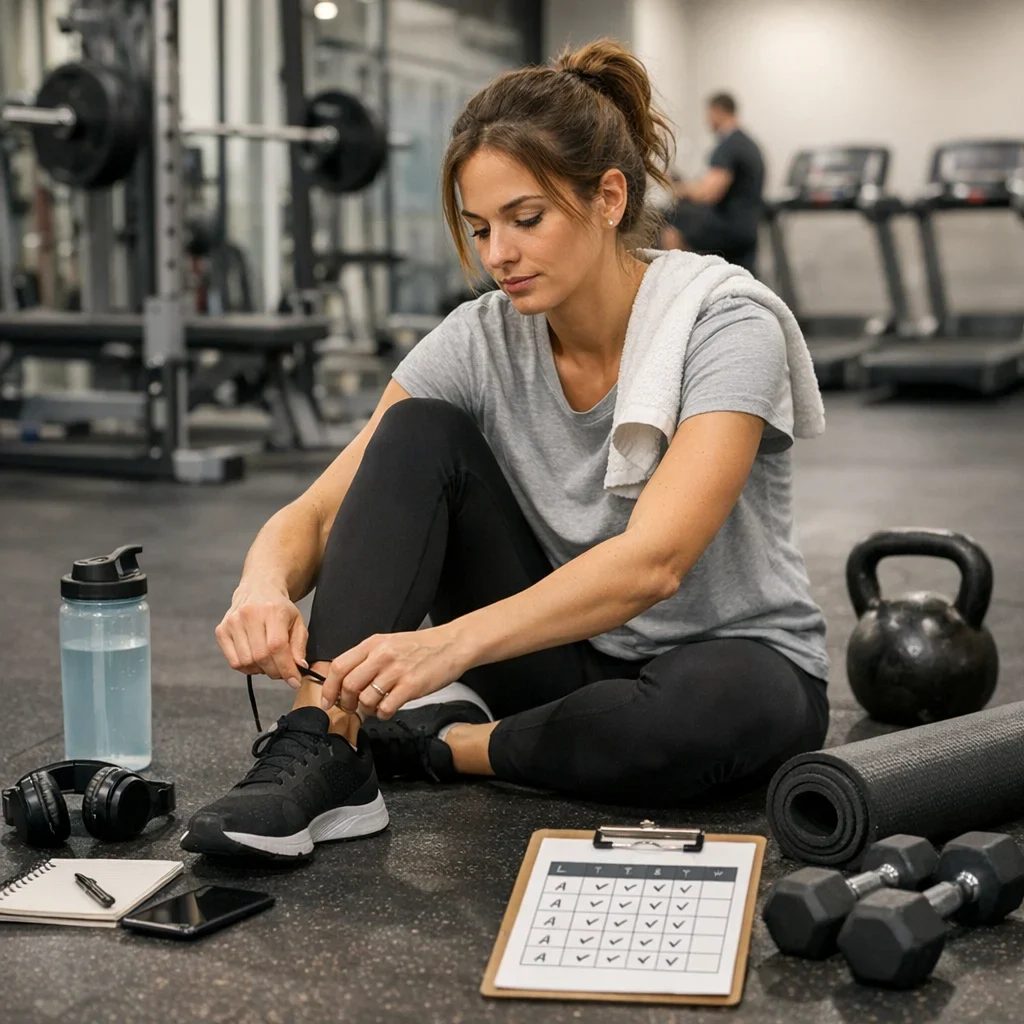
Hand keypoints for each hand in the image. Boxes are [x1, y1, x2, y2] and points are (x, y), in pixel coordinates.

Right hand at [215, 581, 307, 687]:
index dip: (286, 668)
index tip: (295, 681)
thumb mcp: (297, 622)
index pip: (277, 647)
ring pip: (246, 662)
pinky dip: (247, 667)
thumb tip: (299, 669)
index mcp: (272, 610)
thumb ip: (299, 646)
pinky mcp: (221, 630)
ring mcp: (232, 622)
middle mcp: (249, 615)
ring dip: (261, 670)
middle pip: (261, 657)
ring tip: (269, 662)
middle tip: (282, 672)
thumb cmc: (279, 608)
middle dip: (275, 672)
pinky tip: (255, 659)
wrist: (258, 589)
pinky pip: (234, 662)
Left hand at [320, 625, 470, 718]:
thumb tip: (345, 681)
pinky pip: (385, 708)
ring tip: (374, 708)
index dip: (328, 687)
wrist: (452, 645)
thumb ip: (367, 659)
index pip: (339, 666)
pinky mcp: (411, 686)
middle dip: (346, 703)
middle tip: (352, 708)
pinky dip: (382, 715)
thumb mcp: (389, 643)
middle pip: (349, 685)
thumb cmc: (421, 647)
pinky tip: (388, 710)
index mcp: (373, 644)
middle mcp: (382, 656)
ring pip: (366, 699)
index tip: (327, 700)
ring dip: (366, 710)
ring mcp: (396, 671)